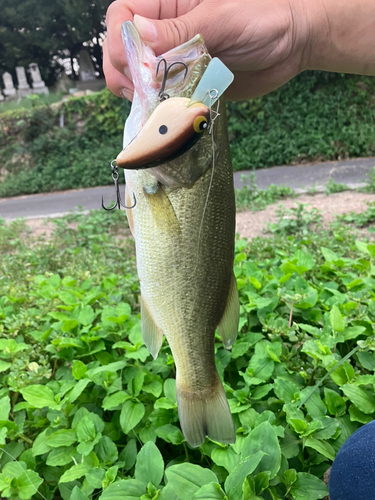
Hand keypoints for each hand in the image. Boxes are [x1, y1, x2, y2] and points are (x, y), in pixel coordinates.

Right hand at [103, 0, 311, 100]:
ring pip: (138, 78)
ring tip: (156, 104)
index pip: (122, 17)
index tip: (138, 66)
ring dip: (140, 95)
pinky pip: (163, 97)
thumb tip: (140, 34)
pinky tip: (167, 114)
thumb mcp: (221, 17)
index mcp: (167, 2)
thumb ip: (181, 30)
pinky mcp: (187, 82)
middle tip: (143, 92)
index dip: (120, 41)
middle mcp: (165, 30)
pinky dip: (160, 109)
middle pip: (123, 52)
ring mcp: (174, 58)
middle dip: (125, 73)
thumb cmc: (263, 16)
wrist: (293, 44)